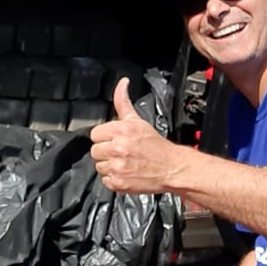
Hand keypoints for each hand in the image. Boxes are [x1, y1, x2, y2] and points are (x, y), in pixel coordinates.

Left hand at [89, 78, 177, 193]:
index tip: (115, 140)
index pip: (95, 134)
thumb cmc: (155, 145)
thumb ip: (123, 102)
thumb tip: (122, 83)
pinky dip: (114, 179)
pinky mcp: (118, 182)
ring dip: (109, 166)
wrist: (171, 167)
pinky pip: (105, 180)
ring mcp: (118, 166)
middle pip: (95, 150)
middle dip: (106, 151)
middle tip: (121, 152)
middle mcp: (118, 148)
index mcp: (121, 130)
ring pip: (99, 166)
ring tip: (125, 163)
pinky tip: (125, 173)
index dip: (105, 137)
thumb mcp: (138, 120)